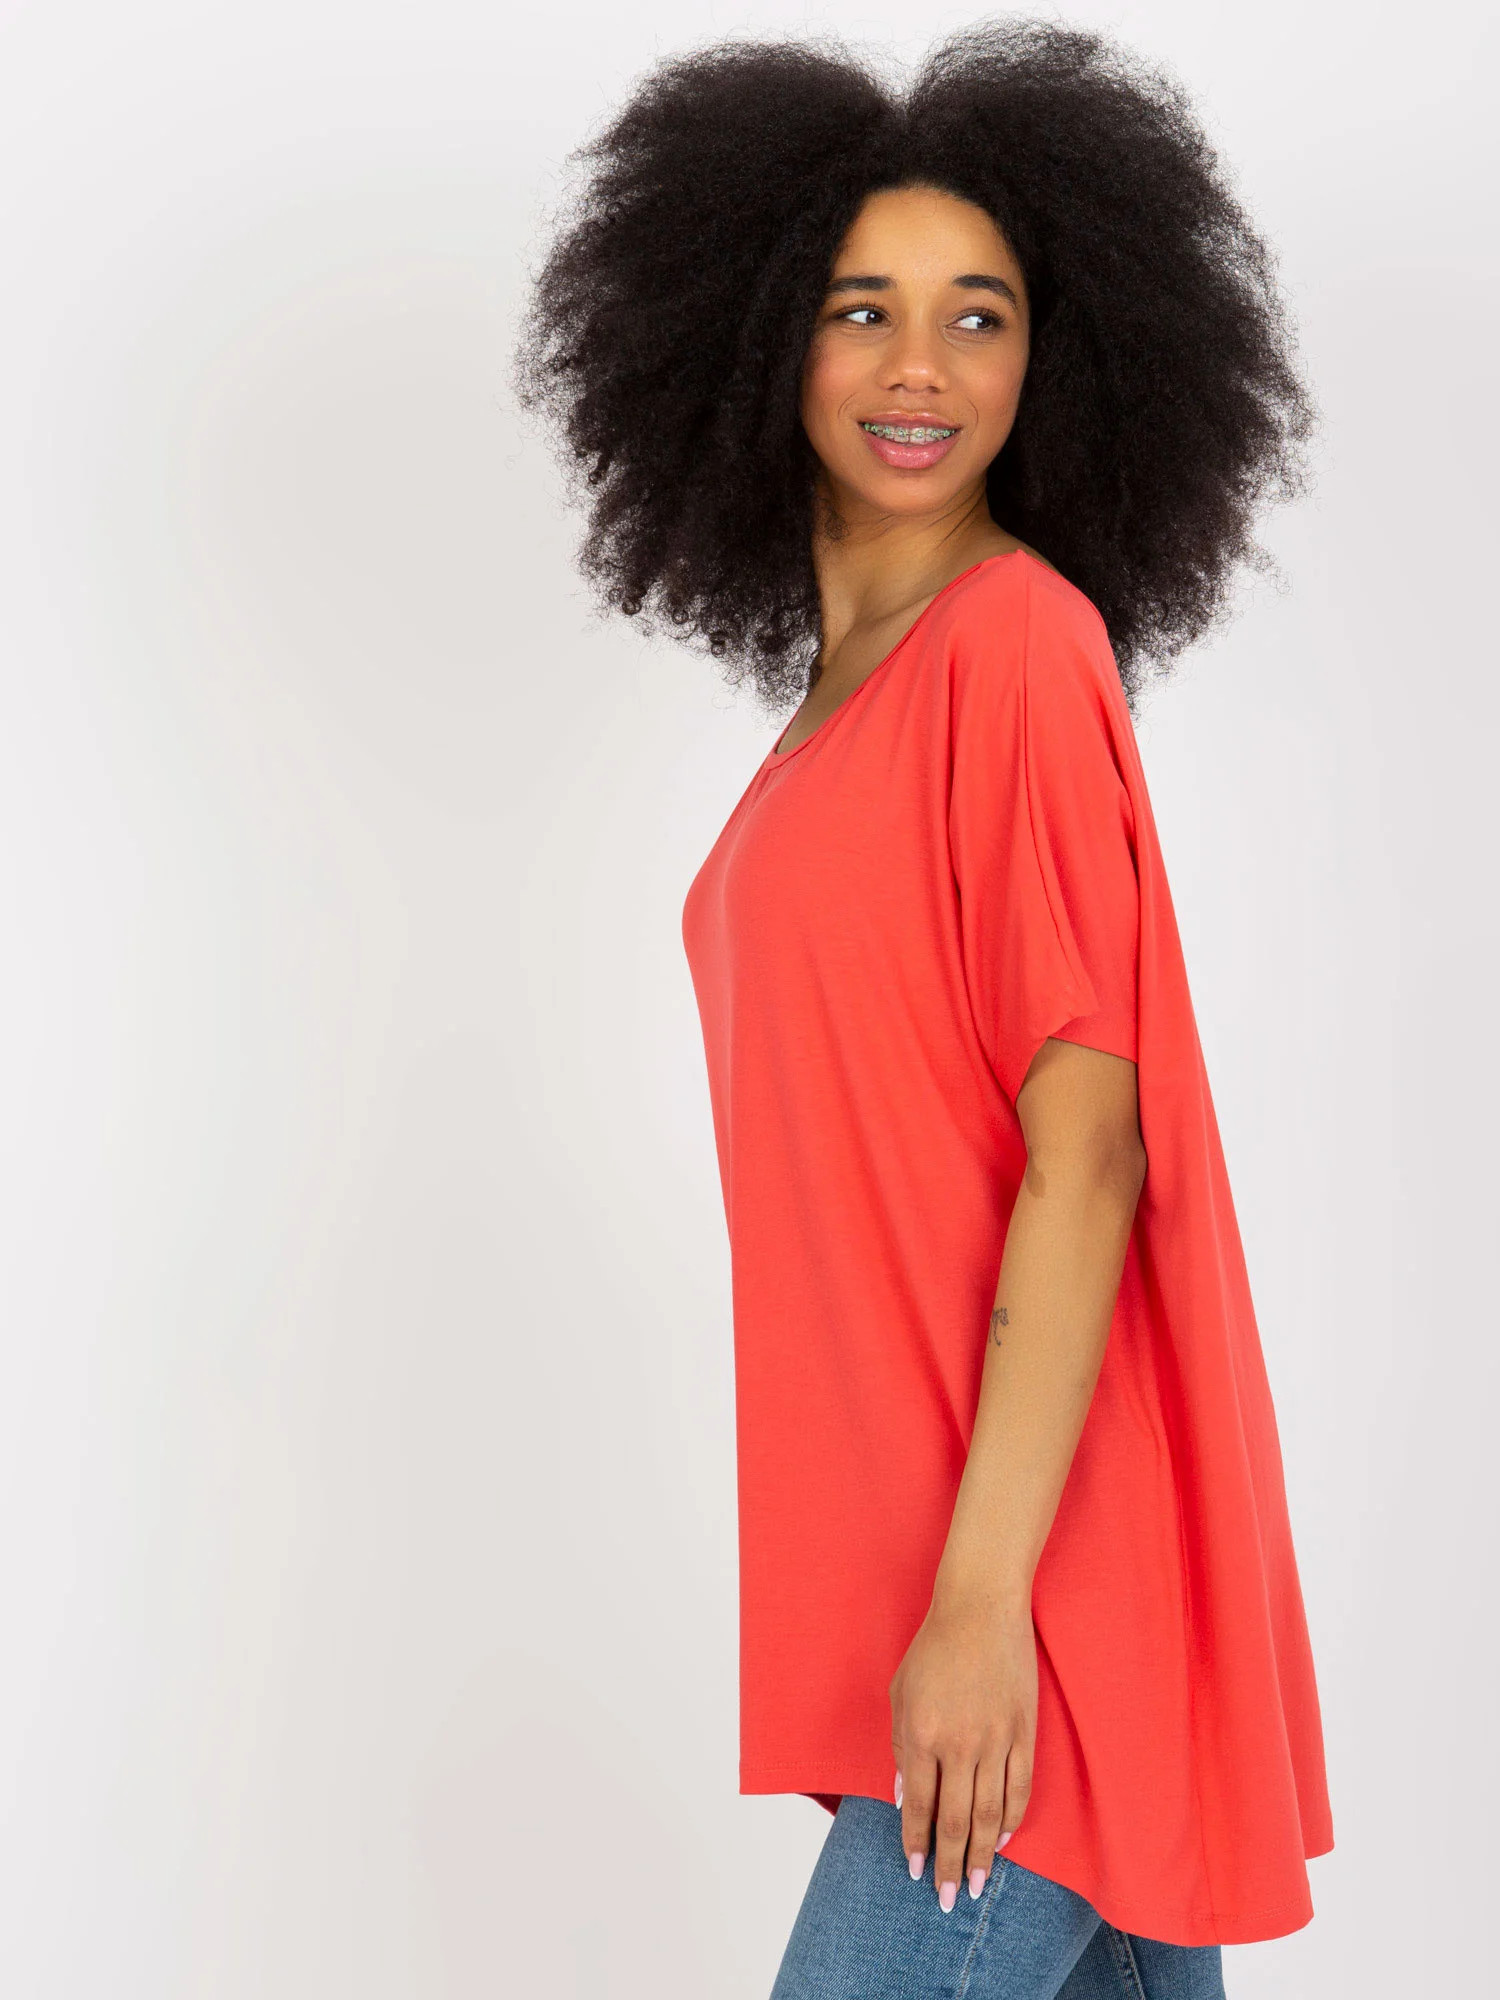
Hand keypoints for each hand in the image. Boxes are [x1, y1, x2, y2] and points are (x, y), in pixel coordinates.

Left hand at [889, 1590, 1036, 1910]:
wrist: (981, 1609)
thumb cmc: (933, 1649)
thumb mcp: (901, 1693)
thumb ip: (901, 1747)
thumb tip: (905, 1798)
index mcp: (922, 1734)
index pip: (919, 1806)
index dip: (916, 1844)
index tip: (915, 1872)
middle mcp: (960, 1744)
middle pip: (955, 1821)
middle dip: (949, 1866)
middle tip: (946, 1899)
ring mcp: (996, 1740)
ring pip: (990, 1814)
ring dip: (981, 1856)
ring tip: (975, 1886)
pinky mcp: (1024, 1733)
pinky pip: (1020, 1789)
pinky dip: (1011, 1820)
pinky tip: (1000, 1841)